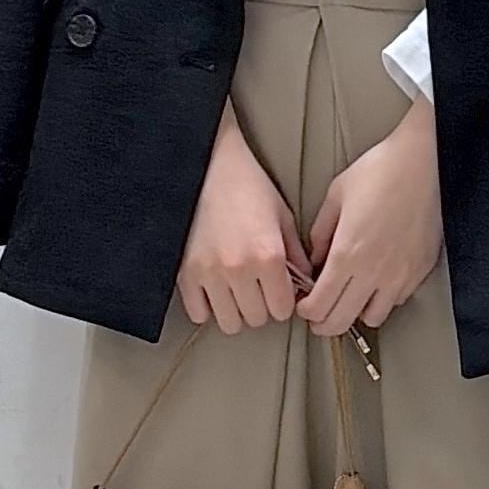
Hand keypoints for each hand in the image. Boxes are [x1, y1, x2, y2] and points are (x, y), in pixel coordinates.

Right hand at [177, 95, 314, 333]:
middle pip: (256, 319)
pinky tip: (215, 288)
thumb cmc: (249, 186)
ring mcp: (209, 273)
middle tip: (259, 287)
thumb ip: (296, 253)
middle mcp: (239, 269)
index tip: (280, 291)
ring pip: (229, 322)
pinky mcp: (185, 273)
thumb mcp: (282, 215)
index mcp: (269, 255)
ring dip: (236, 309)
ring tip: (237, 289)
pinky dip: (208, 306)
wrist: (209, 166)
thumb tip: (304, 283)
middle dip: (261, 305)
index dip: (284, 301)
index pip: (283, 309)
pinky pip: (199, 313)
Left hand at [295, 94, 441, 335]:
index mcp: (347, 254)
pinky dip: (383, 298)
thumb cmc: (378, 171)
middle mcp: (374, 272)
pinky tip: (377, 279)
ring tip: (351, 296)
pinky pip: (397, 299)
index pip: (320, 306)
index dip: (306, 312)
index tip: (303, 306)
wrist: (423, 163)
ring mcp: (400, 275)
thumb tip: (315, 260)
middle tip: (318, 314)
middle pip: (342, 322)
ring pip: (373, 318)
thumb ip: (320, 232)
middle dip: (324, 323)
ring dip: (356, 312)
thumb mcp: (336, 196)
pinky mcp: (420, 271)